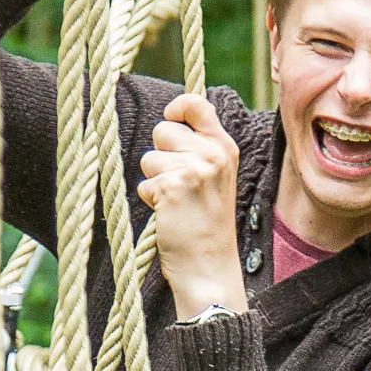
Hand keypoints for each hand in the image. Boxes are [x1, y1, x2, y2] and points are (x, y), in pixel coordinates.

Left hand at [138, 91, 246, 317]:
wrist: (210, 266)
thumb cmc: (206, 224)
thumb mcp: (214, 177)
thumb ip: (198, 148)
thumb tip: (168, 121)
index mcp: (225, 147)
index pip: (196, 103)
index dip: (176, 109)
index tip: (170, 120)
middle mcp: (213, 154)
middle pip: (162, 130)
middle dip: (160, 156)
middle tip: (179, 185)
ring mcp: (194, 170)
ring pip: (149, 158)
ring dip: (154, 181)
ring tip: (176, 203)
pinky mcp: (173, 187)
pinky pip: (144, 182)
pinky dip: (150, 199)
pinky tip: (169, 215)